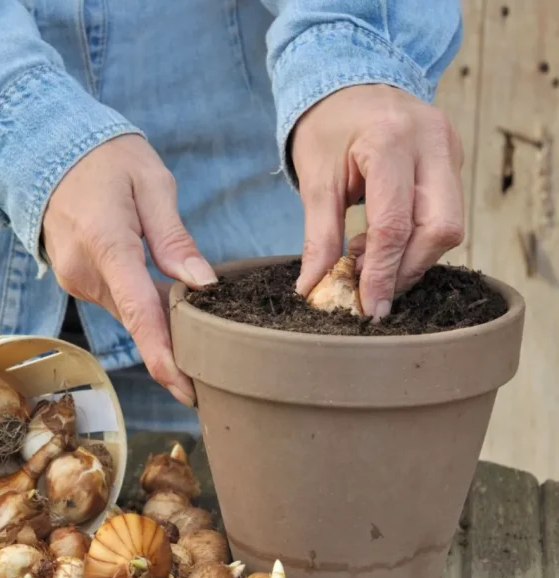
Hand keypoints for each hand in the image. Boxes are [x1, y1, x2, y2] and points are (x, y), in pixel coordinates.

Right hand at [42, 135, 216, 406]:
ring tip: (203, 333)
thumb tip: (203, 283)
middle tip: (217, 366)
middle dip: (174, 346)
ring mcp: (75, 279)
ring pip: (129, 314)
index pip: (139, 312)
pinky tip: (170, 305)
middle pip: (138, 321)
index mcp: (106, 244)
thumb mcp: (151, 182)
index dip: (164, 356)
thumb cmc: (106, 158)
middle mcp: (84, 272)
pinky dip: (143, 308)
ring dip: (161, 323)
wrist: (47, 149)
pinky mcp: (76, 279)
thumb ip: (175, 237)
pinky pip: (118, 302)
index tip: (186, 390)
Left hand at [290, 85, 464, 318]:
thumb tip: (314, 287)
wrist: (350, 80)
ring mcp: (450, 150)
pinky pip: (445, 213)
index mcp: (391, 141)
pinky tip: (382, 244)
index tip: (370, 307)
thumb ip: (319, 236)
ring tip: (368, 261)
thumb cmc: (327, 126)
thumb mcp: (315, 178)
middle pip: (440, 229)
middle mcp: (432, 143)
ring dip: (411, 257)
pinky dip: (415, 239)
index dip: (384, 273)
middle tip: (371, 289)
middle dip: (406, 268)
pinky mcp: (453, 160)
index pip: (396, 223)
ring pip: (449, 226)